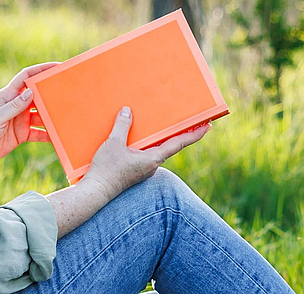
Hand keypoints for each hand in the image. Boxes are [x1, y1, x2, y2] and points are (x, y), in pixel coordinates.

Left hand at [0, 62, 59, 175]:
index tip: (56, 67)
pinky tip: (58, 137)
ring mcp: (19, 120)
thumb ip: (14, 107)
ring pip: (41, 115)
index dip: (40, 70)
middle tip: (69, 92)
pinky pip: (39, 133)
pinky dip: (48, 134)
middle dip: (52, 93)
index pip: (26, 78)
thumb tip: (31, 92)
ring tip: (67, 116)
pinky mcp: (21, 134)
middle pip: (37, 96)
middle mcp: (15, 106)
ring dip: (52, 116)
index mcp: (7, 97)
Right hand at [81, 106, 210, 193]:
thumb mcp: (114, 144)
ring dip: (163, 139)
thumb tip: (128, 111)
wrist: (96, 192)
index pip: (178, 144)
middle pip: (171, 146)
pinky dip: (149, 145)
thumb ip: (122, 126)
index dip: (194, 135)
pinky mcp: (136, 171)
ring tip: (165, 125)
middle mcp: (152, 165)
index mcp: (153, 158)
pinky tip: (140, 138)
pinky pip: (146, 155)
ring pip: (157, 151)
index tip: (207, 126)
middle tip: (191, 121)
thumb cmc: (107, 170)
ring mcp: (144, 169)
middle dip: (181, 134)